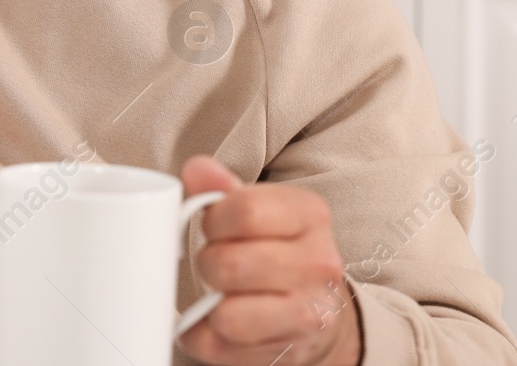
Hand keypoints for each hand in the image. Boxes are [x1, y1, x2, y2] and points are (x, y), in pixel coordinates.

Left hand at [177, 156, 362, 365]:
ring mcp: (309, 314)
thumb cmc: (278, 250)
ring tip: (218, 293)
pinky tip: (213, 321)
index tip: (212, 226)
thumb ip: (222, 188)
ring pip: (228, 316)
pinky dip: (202, 335)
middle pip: (231, 264)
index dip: (213, 219)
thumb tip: (196, 169)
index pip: (245, 210)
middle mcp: (319, 264)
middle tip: (213, 263)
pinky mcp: (288, 352)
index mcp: (311, 215)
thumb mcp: (259, 209)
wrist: (318, 307)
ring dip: (208, 304)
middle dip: (207, 263)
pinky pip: (219, 347)